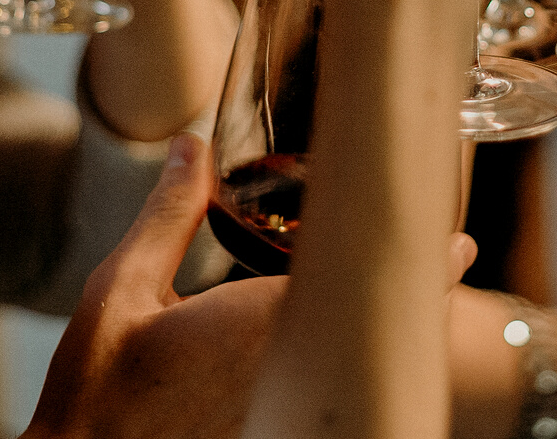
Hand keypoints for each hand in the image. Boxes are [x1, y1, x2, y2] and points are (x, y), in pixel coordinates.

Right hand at [22, 132, 480, 438]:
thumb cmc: (96, 391)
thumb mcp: (119, 291)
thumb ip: (167, 218)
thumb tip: (195, 146)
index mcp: (257, 326)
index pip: (363, 286)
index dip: (422, 266)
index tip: (461, 246)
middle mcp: (287, 376)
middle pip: (376, 332)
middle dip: (414, 296)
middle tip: (450, 260)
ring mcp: (285, 410)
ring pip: (359, 367)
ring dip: (382, 332)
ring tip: (417, 295)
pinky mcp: (274, 432)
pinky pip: (331, 397)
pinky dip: (348, 367)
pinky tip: (350, 350)